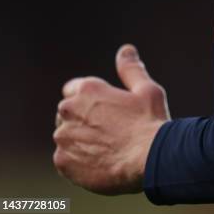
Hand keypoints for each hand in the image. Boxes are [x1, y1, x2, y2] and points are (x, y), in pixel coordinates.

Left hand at [53, 44, 170, 194]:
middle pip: (69, 114)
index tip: (103, 110)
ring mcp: (64, 137)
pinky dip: (79, 162)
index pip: (73, 89)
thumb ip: (130, 69)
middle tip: (111, 132)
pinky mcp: (62, 161)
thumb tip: (126, 49)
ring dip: (81, 141)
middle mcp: (69, 110)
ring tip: (107, 150)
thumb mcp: (147, 90)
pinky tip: (101, 163)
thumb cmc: (150, 122)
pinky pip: (66, 160)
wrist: (149, 158)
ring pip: (67, 137)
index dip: (89, 100)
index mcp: (87, 90)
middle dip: (84, 120)